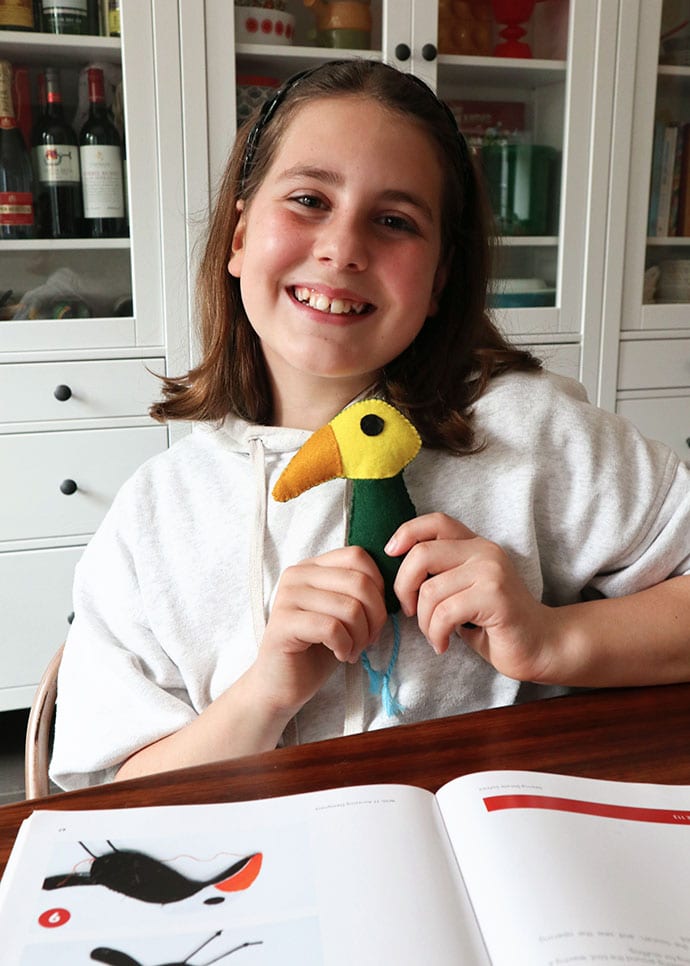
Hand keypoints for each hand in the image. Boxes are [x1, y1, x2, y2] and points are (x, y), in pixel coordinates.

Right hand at [251, 546, 387, 717]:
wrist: (283, 684)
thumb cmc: (319, 648)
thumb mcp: (344, 613)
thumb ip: (360, 592)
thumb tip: (394, 585)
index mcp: (312, 566)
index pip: (358, 556)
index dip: (378, 586)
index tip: (375, 616)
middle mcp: (296, 575)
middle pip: (359, 582)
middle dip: (375, 617)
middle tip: (369, 640)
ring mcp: (286, 597)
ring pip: (349, 607)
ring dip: (361, 636)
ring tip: (354, 650)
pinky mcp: (282, 624)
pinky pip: (332, 629)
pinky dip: (346, 646)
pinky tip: (341, 655)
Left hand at [387, 513, 555, 681]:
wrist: (541, 645)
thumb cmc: (495, 623)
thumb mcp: (464, 590)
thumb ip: (440, 575)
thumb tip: (398, 573)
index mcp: (476, 545)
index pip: (436, 521)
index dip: (407, 532)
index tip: (390, 554)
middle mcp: (484, 551)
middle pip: (422, 554)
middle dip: (404, 587)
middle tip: (410, 612)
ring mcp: (491, 572)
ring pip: (430, 591)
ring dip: (424, 622)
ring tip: (434, 636)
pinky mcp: (495, 597)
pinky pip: (445, 613)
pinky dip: (436, 634)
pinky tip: (443, 645)